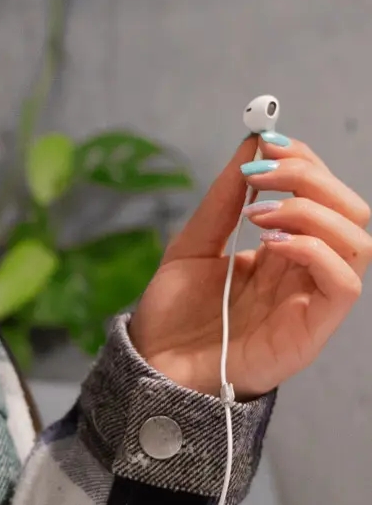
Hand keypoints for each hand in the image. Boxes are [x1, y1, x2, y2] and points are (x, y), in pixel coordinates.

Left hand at [128, 132, 371, 398]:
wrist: (153, 364)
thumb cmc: (175, 313)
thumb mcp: (194, 242)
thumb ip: (224, 198)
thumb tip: (252, 140)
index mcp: (285, 250)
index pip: (322, 193)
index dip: (303, 159)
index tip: (265, 140)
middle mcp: (306, 272)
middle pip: (350, 210)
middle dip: (311, 176)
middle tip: (262, 170)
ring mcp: (312, 301)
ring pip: (358, 241)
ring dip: (312, 210)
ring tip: (259, 211)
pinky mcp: (312, 331)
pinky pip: (344, 283)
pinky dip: (315, 249)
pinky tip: (271, 244)